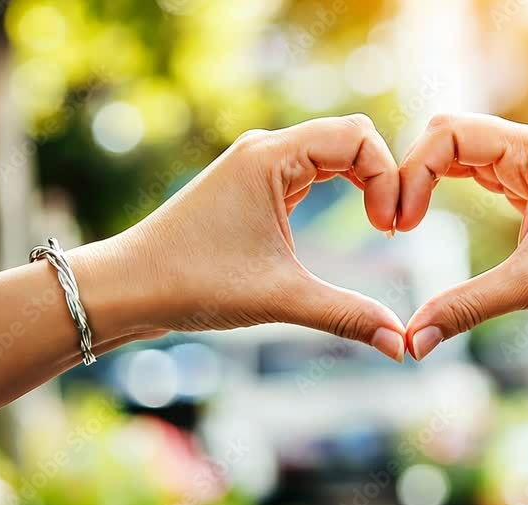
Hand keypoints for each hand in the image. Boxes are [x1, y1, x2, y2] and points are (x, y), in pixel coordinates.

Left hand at [113, 115, 406, 360]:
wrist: (125, 288)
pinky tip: (350, 223)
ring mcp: (258, 166)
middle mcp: (265, 150)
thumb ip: (346, 315)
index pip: (357, 136)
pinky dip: (341, 189)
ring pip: (332, 152)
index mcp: (271, 157)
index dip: (386, 177)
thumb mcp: (279, 298)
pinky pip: (312, 171)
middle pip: (351, 136)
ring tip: (378, 227)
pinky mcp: (253, 187)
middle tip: (389, 226)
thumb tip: (402, 345)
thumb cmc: (191, 283)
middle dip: (382, 175)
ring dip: (363, 182)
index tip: (387, 230)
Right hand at [397, 113, 527, 359]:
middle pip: (447, 137)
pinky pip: (482, 181)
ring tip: (406, 225)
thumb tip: (413, 342)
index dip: (412, 173)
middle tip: (396, 225)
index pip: (446, 134)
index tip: (402, 226)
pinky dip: (452, 196)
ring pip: (463, 158)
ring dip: (430, 183)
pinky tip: (435, 222)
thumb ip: (467, 307)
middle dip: (413, 173)